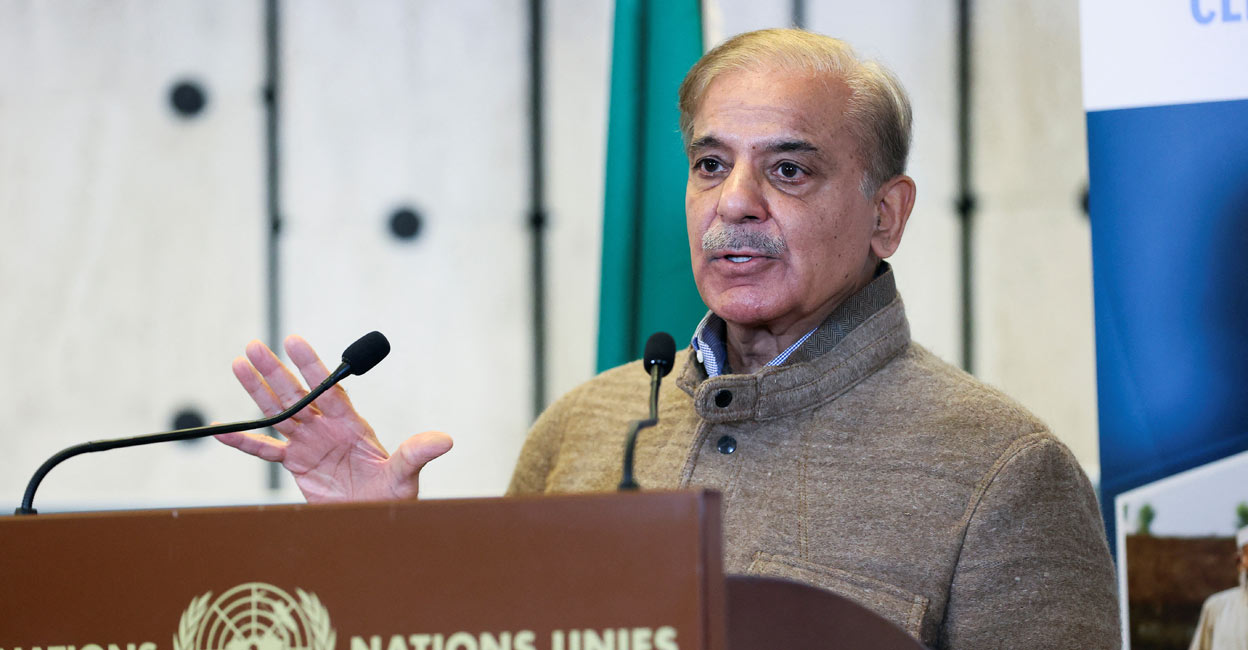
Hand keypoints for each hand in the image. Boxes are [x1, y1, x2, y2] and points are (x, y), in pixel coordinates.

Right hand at [215, 335, 452, 501]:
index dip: (311, 366)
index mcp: (352, 424)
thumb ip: (416, 454)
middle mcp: (328, 428)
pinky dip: (246, 441)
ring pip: (279, 413)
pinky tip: (224, 429)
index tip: (294, 341)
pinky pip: (267, 451)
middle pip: (297, 395)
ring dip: (258, 392)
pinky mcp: (298, 465)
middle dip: (275, 372)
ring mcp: (311, 444)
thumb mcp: (406, 475)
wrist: (375, 522)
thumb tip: (444, 440)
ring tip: (238, 365)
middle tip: (254, 346)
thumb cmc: (393, 496)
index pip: (328, 389)